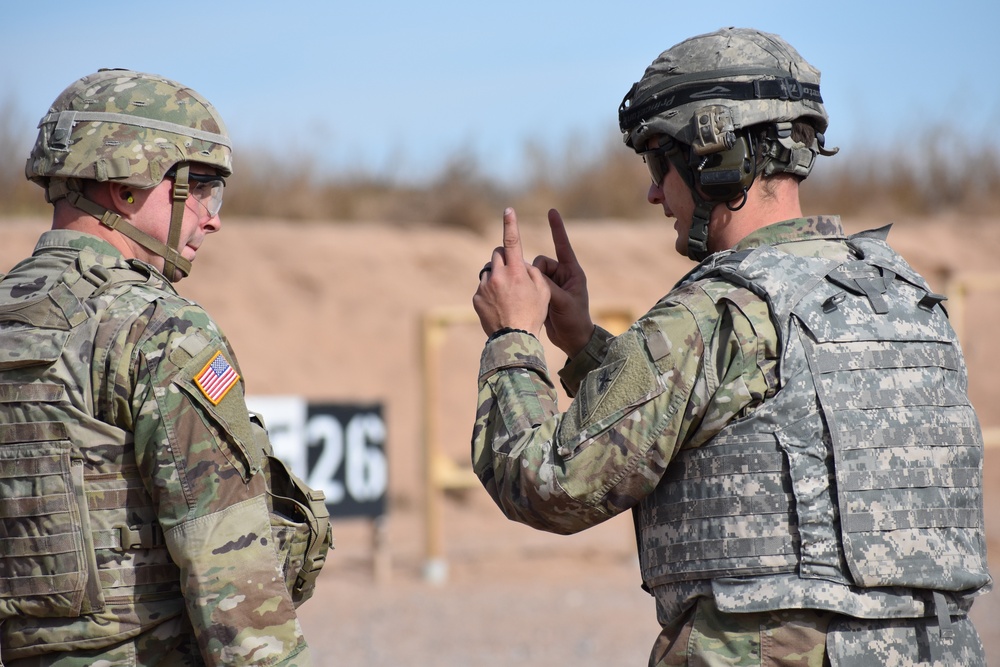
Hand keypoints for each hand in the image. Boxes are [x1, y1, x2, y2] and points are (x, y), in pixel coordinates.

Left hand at [472, 207, 550, 336]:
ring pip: (489, 271)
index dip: (511, 224)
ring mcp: (484, 287)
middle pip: (497, 253)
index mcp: (516, 272)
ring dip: (497, 276)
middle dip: (504, 258)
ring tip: (507, 295)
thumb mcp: (544, 292)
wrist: (513, 340)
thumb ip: (534, 272)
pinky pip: (483, 288)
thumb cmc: (533, 315)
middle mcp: (497, 276)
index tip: (508, 210)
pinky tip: (499, 306)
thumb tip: (523, 262)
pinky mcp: (476, 298)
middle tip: (513, 272)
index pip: (512, 242)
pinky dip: (490, 292)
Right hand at [532, 209, 593, 356]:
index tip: (552, 211)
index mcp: (572, 272)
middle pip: (539, 263)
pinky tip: (534, 303)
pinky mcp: (544, 293)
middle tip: (543, 293)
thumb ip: (547, 286)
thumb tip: (531, 273)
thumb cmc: (574, 320)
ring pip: (532, 273)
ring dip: (532, 284)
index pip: (563, 246)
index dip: (557, 228)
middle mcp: (562, 275)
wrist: (573, 339)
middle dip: (536, 275)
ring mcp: (553, 284)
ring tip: (541, 302)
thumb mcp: (562, 303)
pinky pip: (531, 283)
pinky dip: (529, 290)